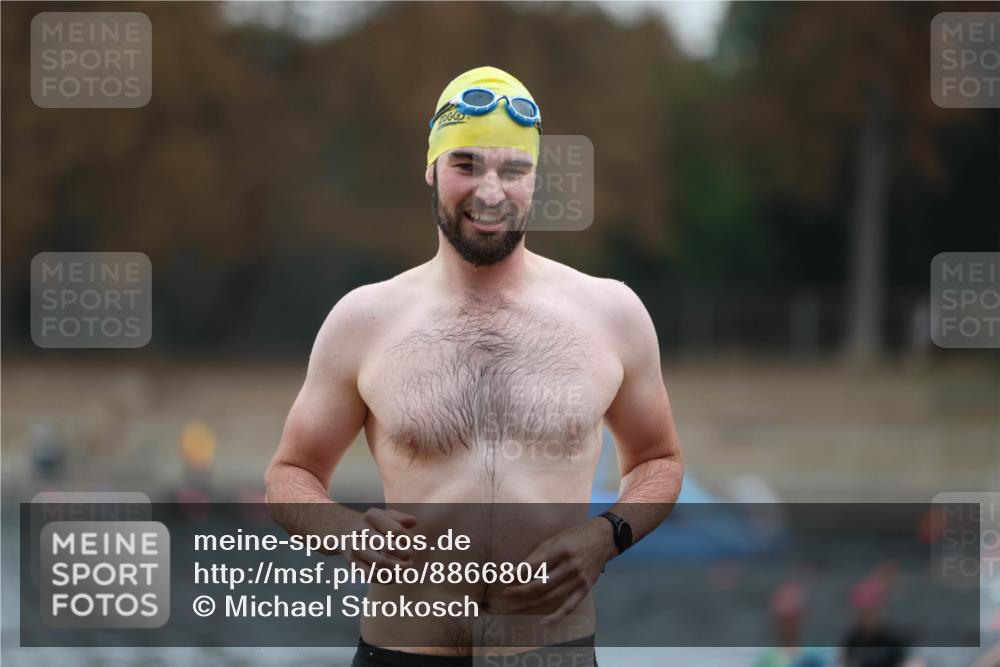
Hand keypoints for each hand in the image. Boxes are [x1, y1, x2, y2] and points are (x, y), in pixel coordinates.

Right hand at [342, 508, 416, 569]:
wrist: (348, 533)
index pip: (396, 530)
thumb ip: (402, 518)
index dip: (408, 539)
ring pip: (380, 564)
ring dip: (397, 568)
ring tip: (407, 567)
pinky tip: (395, 575)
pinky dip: (387, 578)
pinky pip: (372, 576)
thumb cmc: (376, 525)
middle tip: (410, 556)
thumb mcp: (387, 515)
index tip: (412, 543)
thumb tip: (413, 522)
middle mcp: (361, 532)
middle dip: (404, 554)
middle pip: (387, 547)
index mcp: (372, 516)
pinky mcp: (354, 564)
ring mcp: (356, 549)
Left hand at [502, 517, 616, 624]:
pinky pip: (569, 607)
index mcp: (561, 551)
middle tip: (506, 593)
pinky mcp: (585, 589)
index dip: (517, 574)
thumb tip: (519, 570)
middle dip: (520, 591)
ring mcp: (579, 580)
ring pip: (551, 597)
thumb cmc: (575, 536)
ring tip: (515, 607)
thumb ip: (539, 555)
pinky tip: (543, 622)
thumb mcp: (555, 539)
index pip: (535, 567)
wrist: (603, 539)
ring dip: (531, 604)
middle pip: (541, 584)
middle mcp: (571, 567)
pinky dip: (556, 617)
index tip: (505, 578)